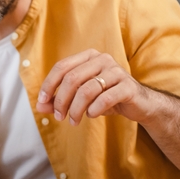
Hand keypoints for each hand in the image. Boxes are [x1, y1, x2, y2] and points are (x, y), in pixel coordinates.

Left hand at [36, 48, 152, 125]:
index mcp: (89, 56)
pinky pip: (105, 98)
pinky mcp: (128, 86)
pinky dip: (94, 110)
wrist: (139, 104)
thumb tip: (40, 107)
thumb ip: (60, 100)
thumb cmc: (107, 97)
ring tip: (74, 121)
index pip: (62, 67)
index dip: (49, 84)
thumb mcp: (81, 98)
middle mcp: (102, 59)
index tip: (42, 101)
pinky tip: (91, 115)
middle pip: (72, 78)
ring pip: (87, 89)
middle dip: (61, 100)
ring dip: (76, 109)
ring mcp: (117, 71)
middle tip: (59, 116)